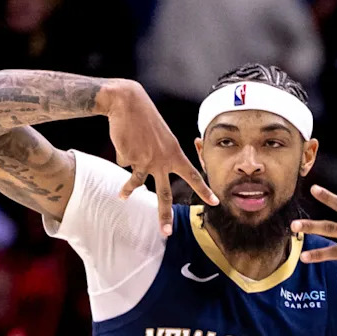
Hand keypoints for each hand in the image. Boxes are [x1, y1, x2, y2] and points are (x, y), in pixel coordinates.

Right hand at [108, 81, 216, 234]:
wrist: (126, 102)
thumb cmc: (144, 118)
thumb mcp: (161, 137)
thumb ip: (160, 155)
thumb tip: (144, 172)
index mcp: (174, 153)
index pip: (193, 175)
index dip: (204, 190)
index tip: (215, 202)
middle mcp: (162, 160)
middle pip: (164, 194)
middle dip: (164, 216)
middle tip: (167, 233)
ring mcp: (145, 160)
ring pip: (136, 184)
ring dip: (126, 191)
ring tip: (122, 198)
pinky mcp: (129, 158)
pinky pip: (124, 162)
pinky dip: (122, 153)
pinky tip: (123, 140)